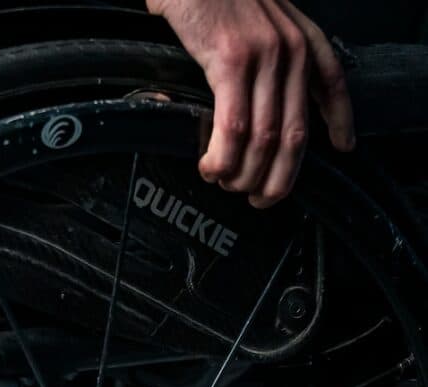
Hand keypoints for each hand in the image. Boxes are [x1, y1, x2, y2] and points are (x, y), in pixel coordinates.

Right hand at [147, 0, 354, 207]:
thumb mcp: (257, 22)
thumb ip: (267, 58)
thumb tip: (258, 102)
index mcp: (300, 38)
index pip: (332, 85)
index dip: (339, 123)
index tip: (342, 149)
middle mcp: (290, 49)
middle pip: (294, 135)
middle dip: (277, 179)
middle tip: (259, 198)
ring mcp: (263, 56)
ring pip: (264, 139)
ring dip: (243, 175)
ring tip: (226, 183)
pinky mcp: (230, 62)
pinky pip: (233, 128)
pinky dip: (221, 159)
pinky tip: (210, 168)